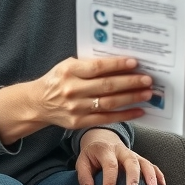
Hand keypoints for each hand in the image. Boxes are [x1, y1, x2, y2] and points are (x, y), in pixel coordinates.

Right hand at [29, 56, 152, 129]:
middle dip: (130, 82)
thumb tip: (120, 62)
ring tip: (147, 94)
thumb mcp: (68, 66)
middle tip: (147, 80)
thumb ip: (89, 64)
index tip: (135, 63)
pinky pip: (106, 118)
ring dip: (131, 98)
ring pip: (109, 103)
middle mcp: (72, 89)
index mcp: (70, 71)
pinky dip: (124, 115)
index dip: (118, 65)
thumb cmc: (58, 80)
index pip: (98, 67)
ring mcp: (76, 108)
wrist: (37, 103)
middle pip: (107, 86)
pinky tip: (138, 111)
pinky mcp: (78, 122)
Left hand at [76, 128, 165, 184]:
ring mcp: (132, 153)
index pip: (109, 165)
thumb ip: (83, 176)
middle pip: (130, 160)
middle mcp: (121, 150)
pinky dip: (158, 174)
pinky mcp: (140, 158)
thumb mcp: (82, 161)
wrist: (102, 140)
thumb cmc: (92, 155)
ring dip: (150, 174)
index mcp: (105, 150)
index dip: (109, 182)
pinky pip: (151, 164)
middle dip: (133, 176)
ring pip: (144, 161)